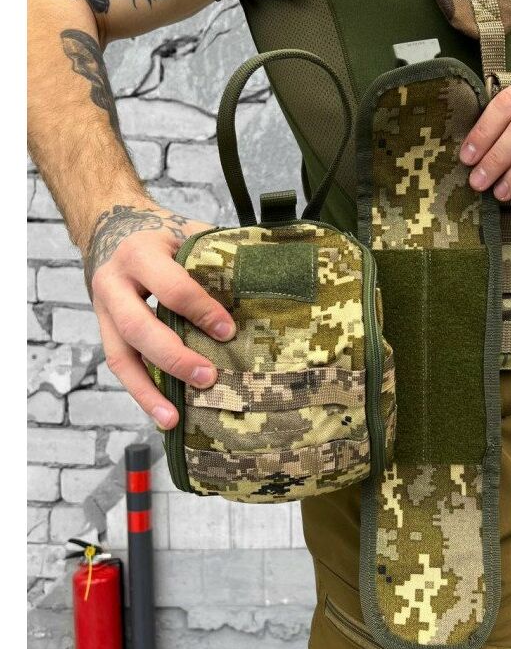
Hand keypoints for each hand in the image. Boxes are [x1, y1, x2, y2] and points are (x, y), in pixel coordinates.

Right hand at [85, 203, 235, 429]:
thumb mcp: (187, 234)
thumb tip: (268, 281)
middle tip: (209, 377)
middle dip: (174, 357)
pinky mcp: (105, 332)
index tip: (228, 331)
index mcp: (140, 254)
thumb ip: (216, 256)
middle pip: (138, 327)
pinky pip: (120, 367)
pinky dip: (142, 393)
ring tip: (174, 419)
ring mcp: (103, 311)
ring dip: (148, 391)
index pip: (172, 287)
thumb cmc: (163, 237)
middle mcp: (113, 283)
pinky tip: (164, 415)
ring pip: (120, 356)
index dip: (201, 310)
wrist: (111, 230)